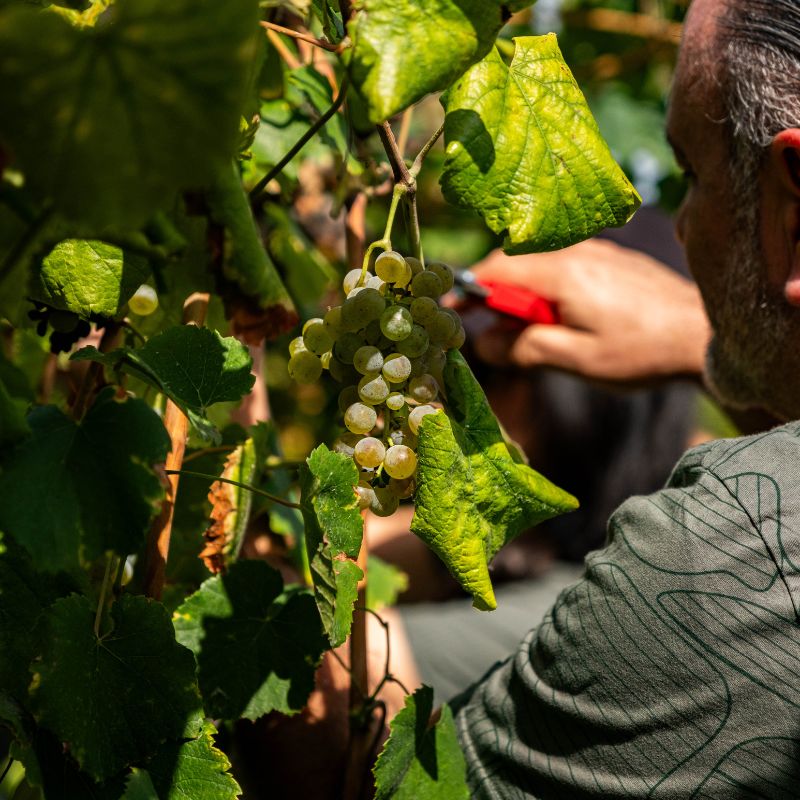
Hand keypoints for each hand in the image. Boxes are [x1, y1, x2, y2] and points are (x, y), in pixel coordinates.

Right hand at [467, 239, 710, 383]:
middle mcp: (575, 252)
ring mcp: (595, 252)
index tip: (447, 311)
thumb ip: (524, 348)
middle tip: (492, 334)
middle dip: (495, 298)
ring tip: (529, 334)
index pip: (495, 269)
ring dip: (523, 297)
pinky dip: (546, 292)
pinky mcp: (610, 260)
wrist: (704, 333)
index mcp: (561, 273)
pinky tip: (560, 320)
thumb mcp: (578, 360)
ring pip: (537, 268)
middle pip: (513, 266)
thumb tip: (483, 342)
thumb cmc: (641, 351)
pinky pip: (561, 268)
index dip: (466, 289)